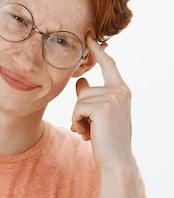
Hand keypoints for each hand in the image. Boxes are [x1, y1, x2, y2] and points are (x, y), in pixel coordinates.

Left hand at [71, 37, 134, 170]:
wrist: (116, 161)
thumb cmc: (106, 139)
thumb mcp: (99, 115)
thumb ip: (90, 97)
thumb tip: (80, 81)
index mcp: (121, 90)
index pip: (108, 66)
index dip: (97, 51)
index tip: (89, 36)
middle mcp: (120, 90)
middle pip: (83, 90)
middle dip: (79, 110)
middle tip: (91, 128)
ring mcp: (113, 98)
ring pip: (78, 100)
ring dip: (77, 118)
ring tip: (90, 132)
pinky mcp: (103, 107)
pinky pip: (76, 108)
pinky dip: (77, 122)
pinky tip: (88, 134)